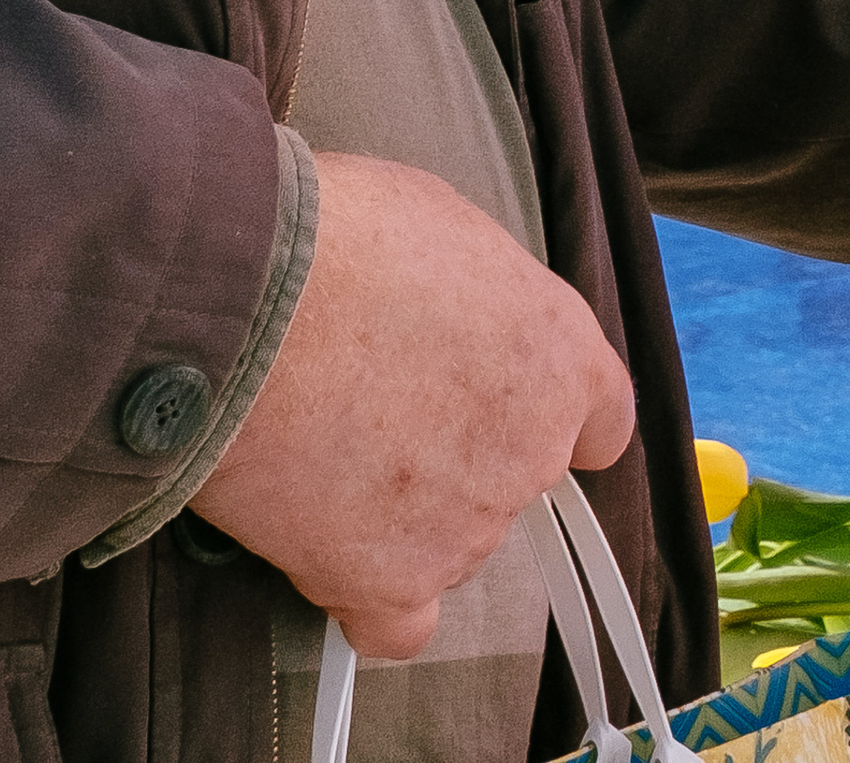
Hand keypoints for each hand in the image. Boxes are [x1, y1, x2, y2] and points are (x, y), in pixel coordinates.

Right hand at [191, 153, 634, 659]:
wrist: (249, 303)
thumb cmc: (335, 240)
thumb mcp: (441, 226)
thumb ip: (472, 296)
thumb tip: (442, 311)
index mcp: (560, 355)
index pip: (600, 418)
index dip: (554, 418)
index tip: (511, 412)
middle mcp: (532, 449)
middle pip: (510, 476)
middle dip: (453, 452)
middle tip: (369, 407)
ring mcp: (469, 525)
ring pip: (448, 540)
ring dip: (394, 514)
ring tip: (315, 450)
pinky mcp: (392, 580)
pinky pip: (396, 624)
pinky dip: (365, 599)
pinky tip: (326, 556)